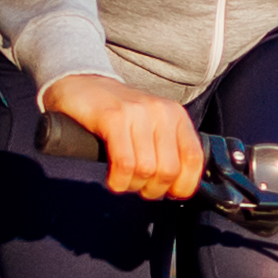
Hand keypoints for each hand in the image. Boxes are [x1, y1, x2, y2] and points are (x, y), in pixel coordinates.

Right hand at [40, 69, 202, 198]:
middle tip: (140, 187)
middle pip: (168, 170)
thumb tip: (180, 187)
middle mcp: (161, 112)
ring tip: (123, 180)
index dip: (184, 185)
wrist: (83, 84)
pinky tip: (112, 179)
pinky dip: (118, 181)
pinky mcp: (113, 118)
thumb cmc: (118, 113)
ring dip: (132, 185)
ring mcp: (137, 113)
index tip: (170, 193)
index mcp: (176, 115)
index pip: (194, 159)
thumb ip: (169, 150)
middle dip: (153, 190)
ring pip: (146, 170)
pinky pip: (124, 164)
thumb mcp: (153, 125)